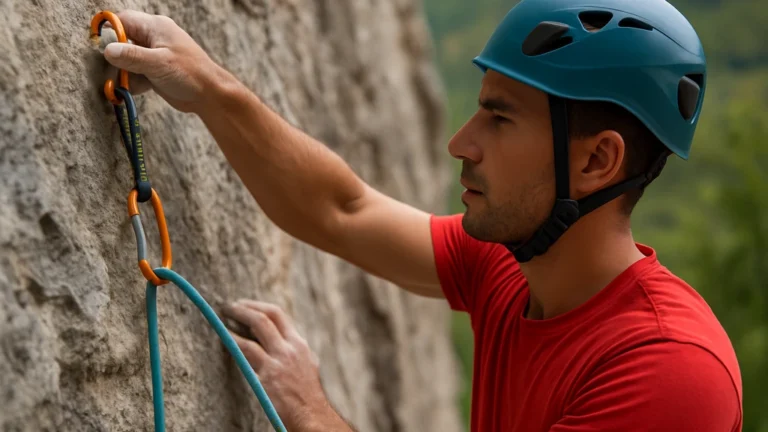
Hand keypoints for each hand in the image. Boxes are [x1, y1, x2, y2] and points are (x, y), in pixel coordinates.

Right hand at [99, 9, 230, 112]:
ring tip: (125, 83)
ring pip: (128, 59)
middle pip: (123, 41)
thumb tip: (107, 49)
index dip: (109, 31)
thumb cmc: (190, 74)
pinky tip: (138, 89)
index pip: (123, 20)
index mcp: (155, 27)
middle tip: (113, 69)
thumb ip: (132, 56)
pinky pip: (136, 73)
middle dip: (116, 56)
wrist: (210, 96)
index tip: (98, 46)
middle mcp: (153, 38)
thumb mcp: (158, 63)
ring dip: (124, 72)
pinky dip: (133, 82)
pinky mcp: (155, 72)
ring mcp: (154, 55)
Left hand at [223, 300, 353, 430]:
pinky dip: (233, 340)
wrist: (311, 414)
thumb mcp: (305, 365)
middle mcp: (291, 347)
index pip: (279, 314)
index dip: (259, 306)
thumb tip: (274, 340)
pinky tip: (224, 337)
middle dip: (246, 307)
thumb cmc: (305, 394)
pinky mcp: (269, 374)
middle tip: (230, 306)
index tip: (246, 305)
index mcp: (299, 344)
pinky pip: (247, 350)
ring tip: (223, 316)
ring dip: (238, 317)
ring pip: (257, 326)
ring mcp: (280, 359)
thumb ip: (291, 350)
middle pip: (268, 315)